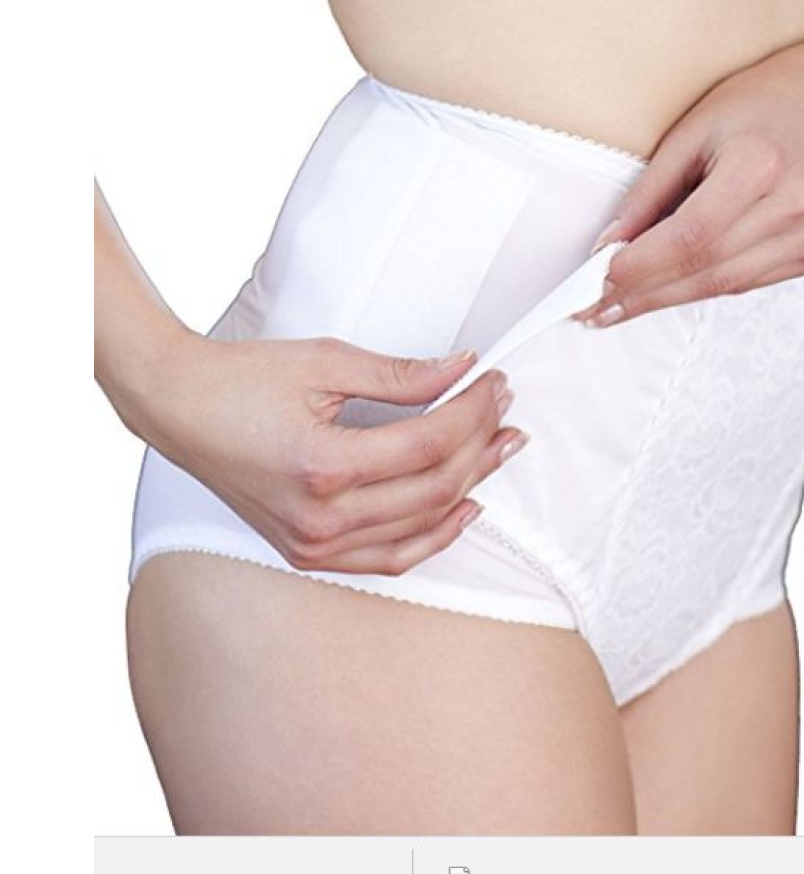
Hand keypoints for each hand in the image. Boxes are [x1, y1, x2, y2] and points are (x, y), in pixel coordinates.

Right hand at [147, 333, 527, 575]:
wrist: (180, 409)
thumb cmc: (242, 379)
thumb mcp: (324, 361)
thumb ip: (401, 374)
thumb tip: (463, 369)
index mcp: (322, 465)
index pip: (429, 444)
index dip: (473, 411)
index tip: (494, 382)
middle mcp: (322, 518)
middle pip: (434, 486)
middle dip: (481, 443)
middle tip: (506, 409)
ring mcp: (315, 544)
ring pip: (422, 526)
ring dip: (470, 486)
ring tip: (502, 450)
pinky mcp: (310, 553)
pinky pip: (391, 559)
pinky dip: (434, 535)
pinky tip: (464, 508)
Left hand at [572, 52, 803, 327]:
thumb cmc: (752, 109)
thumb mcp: (689, 134)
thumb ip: (648, 193)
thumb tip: (608, 247)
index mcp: (760, 165)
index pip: (690, 236)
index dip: (640, 266)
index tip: (596, 285)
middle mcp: (794, 205)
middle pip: (704, 269)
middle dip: (643, 293)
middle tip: (597, 310)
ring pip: (722, 287)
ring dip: (665, 299)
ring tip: (620, 307)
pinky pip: (743, 285)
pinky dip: (700, 288)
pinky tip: (666, 290)